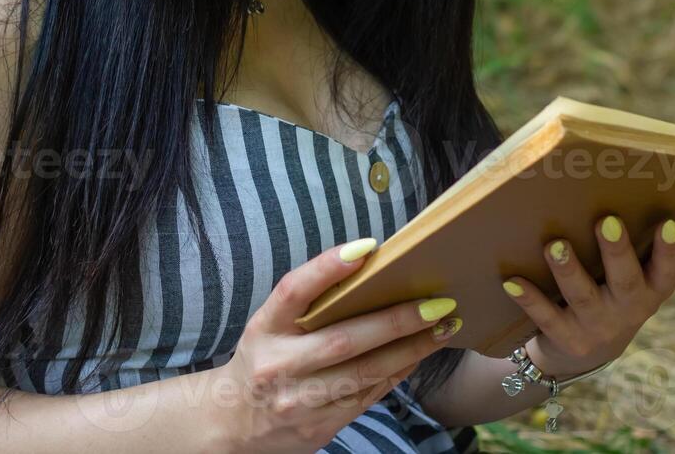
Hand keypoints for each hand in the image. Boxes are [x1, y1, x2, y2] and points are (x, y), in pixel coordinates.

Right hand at [214, 238, 464, 452]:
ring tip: (443, 327)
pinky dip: (397, 373)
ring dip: (410, 350)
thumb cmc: (264, 359)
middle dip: (396, 321)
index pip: (293, 291)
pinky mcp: (318, 427)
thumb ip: (309, 300)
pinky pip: (367, 397)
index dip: (328, 267)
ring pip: (364, 373)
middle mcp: (278, 365)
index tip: (367, 247)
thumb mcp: (270, 324)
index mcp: (265, 329)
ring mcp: (299, 401)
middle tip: (438, 303)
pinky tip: (418, 355)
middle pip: (343, 339)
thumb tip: (369, 263)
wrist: (232, 423)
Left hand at [501, 216, 674, 377]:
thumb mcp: (648, 276)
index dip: (670, 248)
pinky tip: (512, 281)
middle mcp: (629, 309)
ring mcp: (597, 325)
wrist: (587, 349)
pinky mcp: (566, 338)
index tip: (667, 222)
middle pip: (626, 280)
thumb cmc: (620, 292)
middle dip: (617, 252)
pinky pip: (546, 316)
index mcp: (653, 289)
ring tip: (555, 245)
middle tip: (608, 221)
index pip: (669, 269)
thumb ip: (672, 246)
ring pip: (582, 296)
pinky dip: (529, 299)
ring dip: (568, 269)